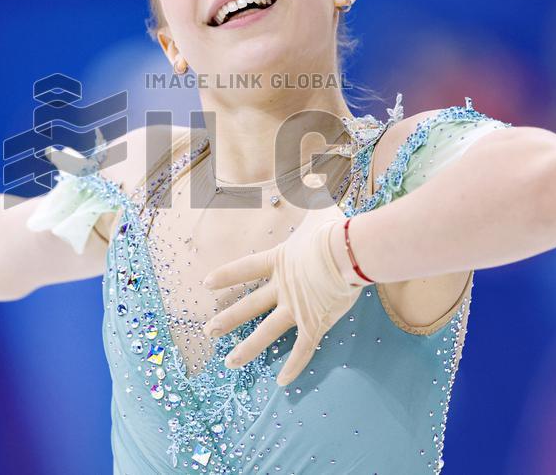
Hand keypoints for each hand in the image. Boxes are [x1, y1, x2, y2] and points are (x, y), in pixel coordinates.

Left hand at [202, 195, 367, 386]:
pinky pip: (303, 350)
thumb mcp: (321, 205)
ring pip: (266, 332)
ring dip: (247, 349)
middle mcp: (282, 287)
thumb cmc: (337, 227)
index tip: (206, 283)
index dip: (226, 276)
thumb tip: (314, 172)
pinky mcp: (315, 323)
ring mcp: (296, 308)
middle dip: (227, 319)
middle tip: (208, 331)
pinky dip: (294, 366)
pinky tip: (282, 382)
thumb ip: (314, 190)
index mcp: (280, 261)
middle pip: (249, 305)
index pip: (246, 268)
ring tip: (229, 362)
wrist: (350, 250)